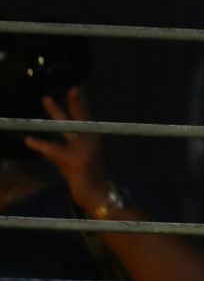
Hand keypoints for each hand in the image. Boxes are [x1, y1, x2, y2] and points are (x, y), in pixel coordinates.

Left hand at [23, 87, 111, 212]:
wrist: (96, 193)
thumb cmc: (87, 176)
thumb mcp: (81, 157)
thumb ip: (72, 144)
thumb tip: (59, 135)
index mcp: (92, 137)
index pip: (85, 115)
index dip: (79, 101)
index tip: (75, 87)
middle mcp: (90, 139)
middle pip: (78, 116)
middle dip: (69, 102)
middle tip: (57, 91)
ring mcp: (84, 149)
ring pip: (67, 126)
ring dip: (55, 111)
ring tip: (46, 99)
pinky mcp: (76, 160)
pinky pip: (54, 150)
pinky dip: (41, 145)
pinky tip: (29, 140)